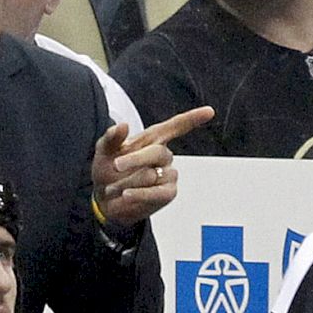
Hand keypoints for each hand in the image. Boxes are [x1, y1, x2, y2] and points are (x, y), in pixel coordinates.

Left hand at [91, 106, 214, 225]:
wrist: (105, 200)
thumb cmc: (107, 170)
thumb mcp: (103, 151)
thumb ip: (111, 137)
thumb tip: (122, 125)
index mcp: (152, 139)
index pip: (176, 126)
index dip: (192, 119)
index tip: (209, 111)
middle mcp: (163, 155)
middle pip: (158, 152)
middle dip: (135, 159)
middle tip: (116, 166)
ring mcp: (168, 174)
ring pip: (153, 175)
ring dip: (128, 182)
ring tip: (113, 187)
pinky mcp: (168, 193)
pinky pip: (157, 192)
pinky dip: (139, 194)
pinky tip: (126, 195)